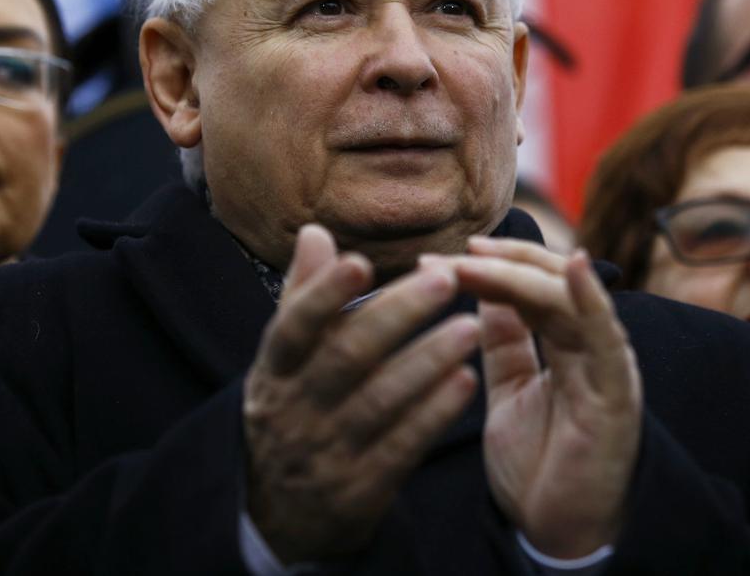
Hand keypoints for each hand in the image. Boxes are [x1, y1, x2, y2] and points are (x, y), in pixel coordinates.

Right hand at [242, 225, 481, 563]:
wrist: (279, 516)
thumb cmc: (293, 410)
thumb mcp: (285, 360)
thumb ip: (304, 296)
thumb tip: (315, 232)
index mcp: (276, 370)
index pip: (293, 327)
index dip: (325, 295)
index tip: (361, 262)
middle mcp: (295, 409)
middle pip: (346, 357)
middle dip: (397, 316)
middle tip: (447, 278)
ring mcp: (327, 452)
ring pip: (380, 401)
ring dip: (428, 361)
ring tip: (473, 325)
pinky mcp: (359, 492)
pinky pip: (401, 448)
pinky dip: (433, 414)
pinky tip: (467, 381)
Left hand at [431, 238, 640, 558]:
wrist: (562, 533)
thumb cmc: (540, 466)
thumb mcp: (509, 391)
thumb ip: (504, 342)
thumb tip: (483, 290)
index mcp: (564, 344)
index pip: (531, 286)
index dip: (492, 265)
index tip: (441, 256)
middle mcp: (589, 345)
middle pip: (548, 284)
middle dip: (500, 263)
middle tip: (451, 254)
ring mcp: (606, 365)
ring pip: (567, 300)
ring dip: (520, 275)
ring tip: (477, 259)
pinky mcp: (617, 392)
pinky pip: (607, 338)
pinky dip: (593, 300)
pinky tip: (576, 268)